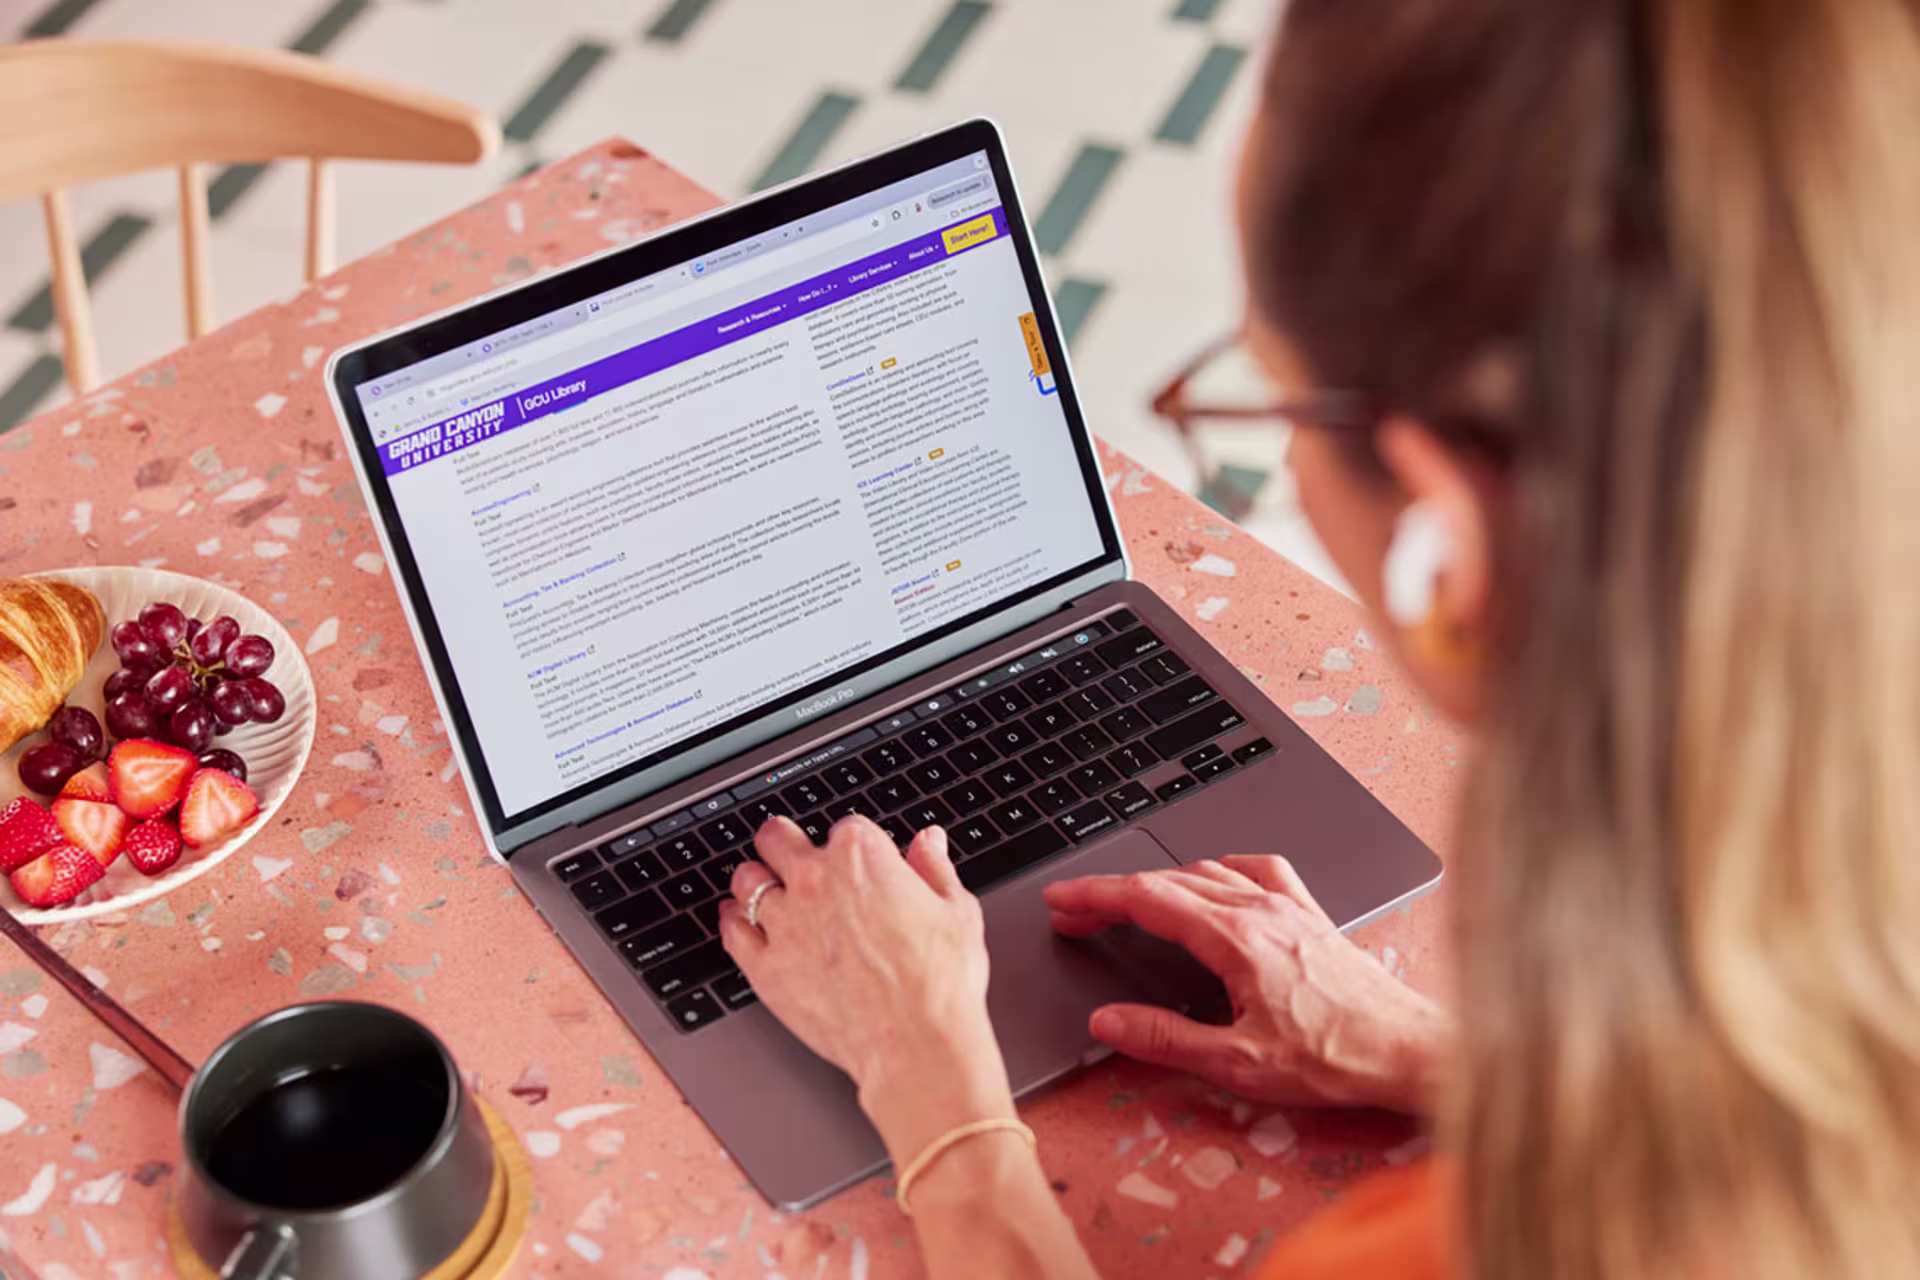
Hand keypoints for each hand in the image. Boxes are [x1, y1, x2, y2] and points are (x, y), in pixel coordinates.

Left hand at [720, 816, 1016, 1161]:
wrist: (914, 1042)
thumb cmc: (939, 982)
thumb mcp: (956, 910)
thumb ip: (934, 868)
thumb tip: (927, 842)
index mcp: (861, 855)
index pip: (843, 827)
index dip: (851, 844)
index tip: (855, 858)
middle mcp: (814, 879)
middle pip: (776, 838)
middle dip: (782, 841)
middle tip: (786, 848)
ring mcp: (784, 922)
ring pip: (746, 881)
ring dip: (755, 880)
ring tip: (762, 886)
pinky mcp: (764, 966)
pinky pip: (732, 932)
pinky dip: (733, 922)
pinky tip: (738, 920)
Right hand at [1043, 855, 1449, 1111]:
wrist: (1410, 1051)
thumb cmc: (1338, 1058)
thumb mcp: (1238, 1064)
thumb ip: (1166, 1039)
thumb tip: (1110, 1021)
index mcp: (1236, 939)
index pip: (1147, 898)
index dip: (1095, 896)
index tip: (1062, 899)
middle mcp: (1262, 911)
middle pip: (1169, 880)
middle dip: (1115, 892)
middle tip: (1078, 912)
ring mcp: (1289, 908)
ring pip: (1209, 871)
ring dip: (1160, 879)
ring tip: (1131, 900)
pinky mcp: (1312, 917)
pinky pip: (1260, 871)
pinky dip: (1224, 868)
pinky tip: (1218, 876)